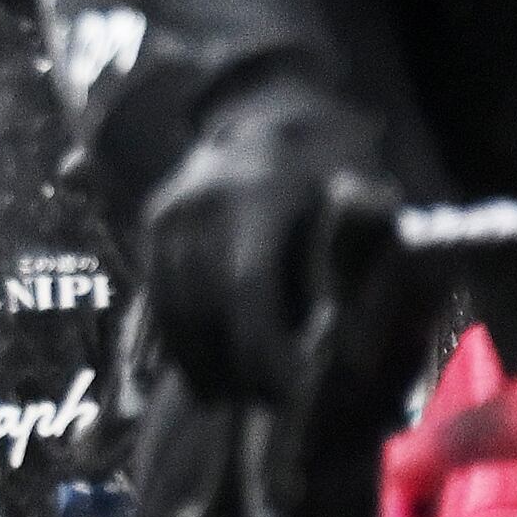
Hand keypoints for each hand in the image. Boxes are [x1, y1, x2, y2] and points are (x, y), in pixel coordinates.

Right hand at [142, 95, 408, 407]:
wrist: (272, 108)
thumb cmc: (336, 161)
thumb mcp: (363, 192)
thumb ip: (358, 256)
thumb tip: (365, 340)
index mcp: (254, 197)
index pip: (246, 288)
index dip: (262, 348)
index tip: (287, 394)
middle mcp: (198, 206)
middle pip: (202, 306)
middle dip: (231, 365)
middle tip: (263, 408)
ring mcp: (167, 214)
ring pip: (170, 306)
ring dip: (196, 361)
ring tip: (228, 400)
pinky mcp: (151, 224)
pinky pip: (153, 294)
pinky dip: (167, 339)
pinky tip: (186, 375)